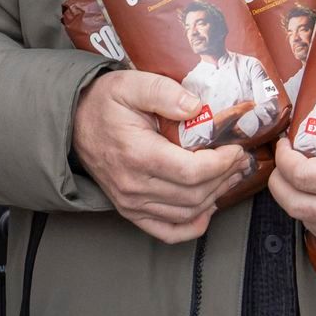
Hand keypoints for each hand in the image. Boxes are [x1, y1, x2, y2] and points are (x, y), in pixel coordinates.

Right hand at [72, 70, 251, 243]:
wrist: (74, 123)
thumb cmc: (105, 102)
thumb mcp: (132, 84)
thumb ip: (164, 92)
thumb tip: (196, 106)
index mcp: (138, 155)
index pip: (191, 171)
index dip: (221, 164)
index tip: (236, 149)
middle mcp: (134, 186)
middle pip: (194, 194)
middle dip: (224, 178)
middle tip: (241, 160)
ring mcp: (131, 202)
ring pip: (185, 213)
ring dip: (215, 197)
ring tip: (231, 176)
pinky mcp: (130, 210)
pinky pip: (165, 231)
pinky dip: (190, 227)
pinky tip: (207, 212)